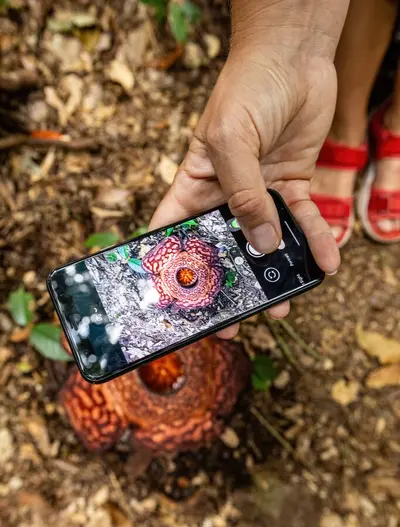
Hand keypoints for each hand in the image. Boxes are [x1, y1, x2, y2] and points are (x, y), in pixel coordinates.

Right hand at [149, 44, 340, 337]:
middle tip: (234, 320)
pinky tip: (326, 264)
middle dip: (229, 284)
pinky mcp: (292, 187)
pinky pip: (304, 221)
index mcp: (194, 185)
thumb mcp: (233, 140)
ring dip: (274, 273)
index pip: (175, 232)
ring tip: (280, 306)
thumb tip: (262, 244)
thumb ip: (245, 194)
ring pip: (265, 243)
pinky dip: (315, 242)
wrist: (295, 57)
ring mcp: (260, 193)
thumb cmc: (248, 88)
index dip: (172, 266)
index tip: (176, 300)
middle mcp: (225, 195)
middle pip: (223, 248)